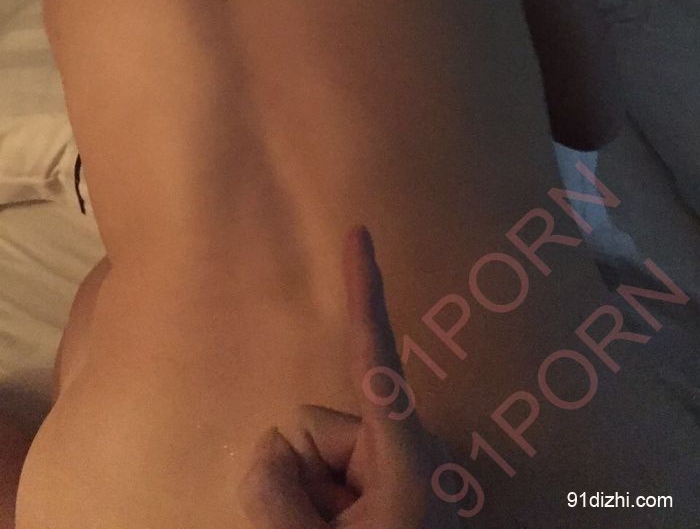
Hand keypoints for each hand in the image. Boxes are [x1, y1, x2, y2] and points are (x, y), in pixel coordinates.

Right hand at [238, 225, 461, 527]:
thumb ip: (279, 495)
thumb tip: (266, 444)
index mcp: (403, 453)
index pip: (374, 357)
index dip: (364, 289)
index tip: (361, 230)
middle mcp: (401, 452)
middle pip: (319, 429)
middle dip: (308, 474)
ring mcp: (391, 473)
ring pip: (316, 458)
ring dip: (312, 500)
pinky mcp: (381, 493)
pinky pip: (325, 480)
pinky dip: (318, 508)